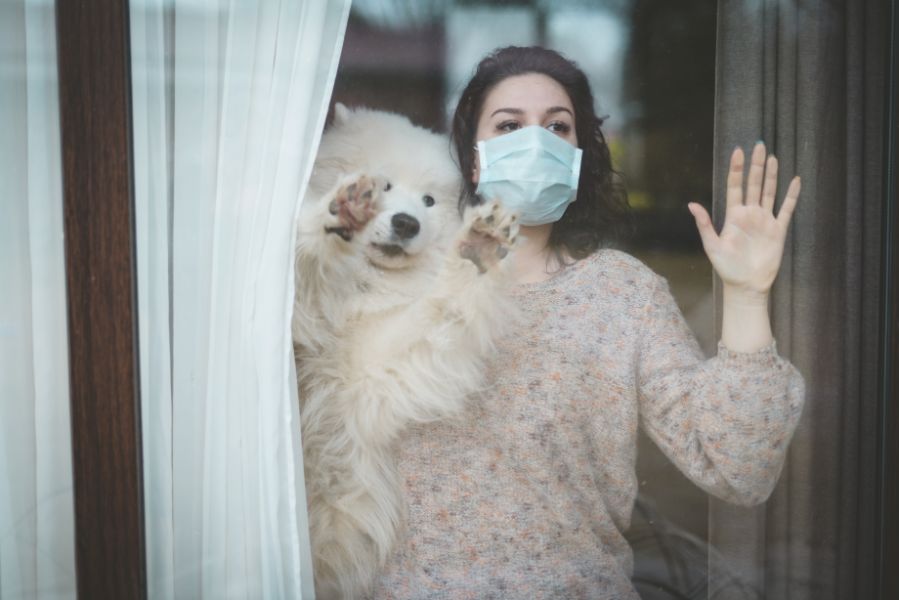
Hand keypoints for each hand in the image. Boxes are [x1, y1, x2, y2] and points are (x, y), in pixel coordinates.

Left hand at [688, 142, 800, 299]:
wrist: (746, 285)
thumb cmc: (726, 268)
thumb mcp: (712, 246)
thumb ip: (704, 224)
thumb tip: (691, 204)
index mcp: (733, 216)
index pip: (735, 187)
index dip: (736, 169)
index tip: (738, 151)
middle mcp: (750, 214)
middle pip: (753, 184)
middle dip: (756, 165)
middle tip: (759, 145)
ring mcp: (765, 221)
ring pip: (768, 192)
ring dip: (771, 175)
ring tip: (772, 157)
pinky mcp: (778, 230)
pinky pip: (787, 209)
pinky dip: (791, 195)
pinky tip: (795, 180)